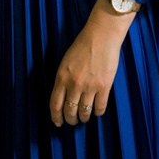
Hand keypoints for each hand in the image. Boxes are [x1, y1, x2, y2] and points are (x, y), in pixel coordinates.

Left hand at [48, 0, 132, 126]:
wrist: (102, 35)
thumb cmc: (83, 44)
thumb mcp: (66, 61)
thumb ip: (64, 78)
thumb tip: (65, 94)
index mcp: (62, 77)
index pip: (55, 104)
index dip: (56, 117)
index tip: (58, 122)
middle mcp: (74, 85)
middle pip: (69, 111)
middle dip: (70, 119)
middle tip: (73, 121)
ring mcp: (89, 87)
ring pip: (84, 112)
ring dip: (84, 117)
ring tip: (85, 117)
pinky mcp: (104, 87)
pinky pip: (100, 107)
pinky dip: (98, 112)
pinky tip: (98, 111)